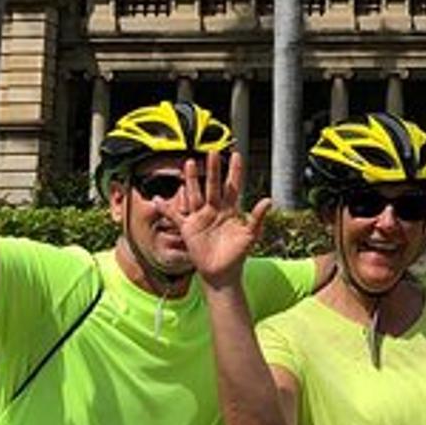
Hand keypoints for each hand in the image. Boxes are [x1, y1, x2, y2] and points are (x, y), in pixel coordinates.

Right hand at [173, 149, 268, 287]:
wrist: (223, 272)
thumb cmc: (238, 254)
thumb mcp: (250, 235)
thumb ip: (257, 217)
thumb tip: (268, 200)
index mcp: (231, 210)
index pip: (233, 186)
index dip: (235, 171)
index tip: (237, 155)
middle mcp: (215, 209)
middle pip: (213, 186)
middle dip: (213, 170)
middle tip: (213, 152)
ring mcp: (201, 217)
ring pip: (195, 194)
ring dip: (192, 180)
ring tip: (189, 162)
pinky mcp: (188, 228)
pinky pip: (175, 216)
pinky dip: (165, 209)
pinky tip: (157, 199)